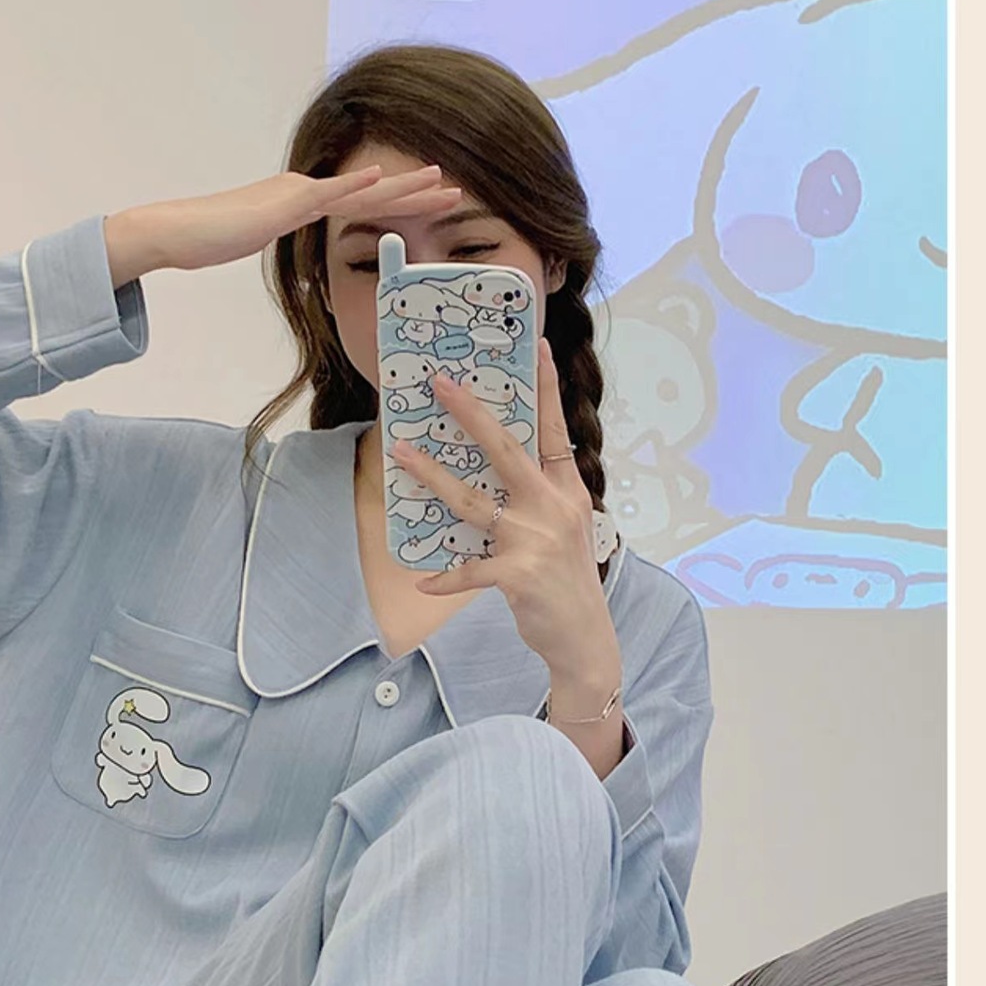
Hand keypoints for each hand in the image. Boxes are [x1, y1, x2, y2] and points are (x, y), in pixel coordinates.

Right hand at [103, 165, 462, 286]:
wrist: (180, 231)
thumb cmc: (211, 239)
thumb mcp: (260, 242)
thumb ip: (284, 242)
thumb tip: (305, 265)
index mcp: (304, 201)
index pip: (362, 204)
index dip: (400, 203)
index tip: (433, 205)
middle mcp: (308, 191)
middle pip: (374, 193)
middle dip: (417, 193)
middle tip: (456, 190)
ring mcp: (298, 194)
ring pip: (362, 190)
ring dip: (403, 186)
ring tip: (440, 182)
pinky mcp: (284, 204)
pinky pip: (327, 194)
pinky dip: (356, 185)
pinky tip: (382, 178)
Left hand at [393, 340, 620, 679]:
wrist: (585, 639)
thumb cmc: (567, 581)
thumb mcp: (565, 529)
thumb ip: (538, 499)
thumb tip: (495, 471)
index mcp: (567, 491)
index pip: (555, 430)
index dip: (546, 388)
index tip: (537, 346)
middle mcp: (553, 508)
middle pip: (507, 450)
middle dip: (472, 413)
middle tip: (441, 383)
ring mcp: (536, 540)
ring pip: (474, 501)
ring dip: (433, 476)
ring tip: (400, 454)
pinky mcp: (519, 575)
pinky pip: (470, 571)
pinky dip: (445, 578)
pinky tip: (422, 581)